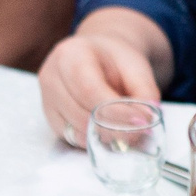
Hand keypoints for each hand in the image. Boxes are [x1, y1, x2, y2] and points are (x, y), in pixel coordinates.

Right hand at [41, 9, 167, 146]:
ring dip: (107, 137)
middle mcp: (51, 77)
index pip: (88, 90)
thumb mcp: (136, 65)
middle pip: (81, 114)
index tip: (142, 121)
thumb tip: (147, 120)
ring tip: (130, 130)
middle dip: (114, 128)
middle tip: (141, 132)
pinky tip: (113, 131)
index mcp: (70, 54)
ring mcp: (47, 100)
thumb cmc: (116, 59)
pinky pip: (74, 139)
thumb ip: (145, 91)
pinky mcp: (52, 120)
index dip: (116, 110)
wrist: (98, 56)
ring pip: (77, 131)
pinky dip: (97, 140)